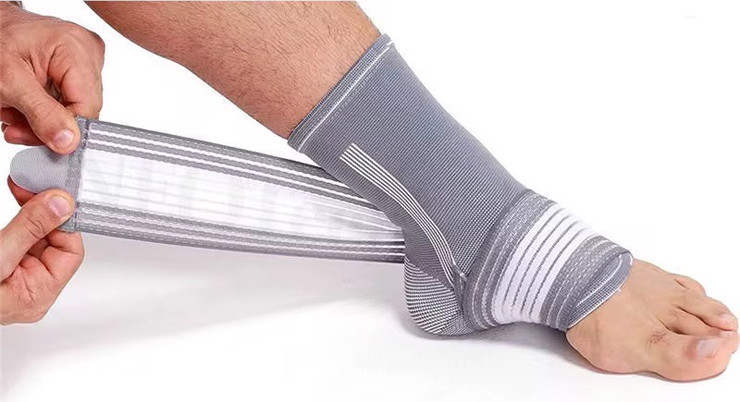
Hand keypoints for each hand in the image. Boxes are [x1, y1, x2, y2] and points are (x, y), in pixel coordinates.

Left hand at [0, 2, 103, 153]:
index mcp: (75, 48)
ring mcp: (87, 58)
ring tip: (15, 108)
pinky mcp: (81, 67)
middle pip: (82, 108)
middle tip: (15, 122)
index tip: (35, 137)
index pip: (88, 107)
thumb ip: (41, 114)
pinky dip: (46, 107)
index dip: (63, 129)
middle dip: (46, 122)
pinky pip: (71, 99)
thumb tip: (69, 141)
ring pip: (75, 108)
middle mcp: (87, 50)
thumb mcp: (9, 82)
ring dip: (42, 117)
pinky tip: (27, 101)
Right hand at [1, 184, 82, 323]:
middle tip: (30, 186)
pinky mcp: (1, 269)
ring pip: (36, 238)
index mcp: (37, 294)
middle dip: (44, 212)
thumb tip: (60, 205)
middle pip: (55, 243)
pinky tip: (15, 202)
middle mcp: (31, 291)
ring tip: (21, 189)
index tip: (51, 194)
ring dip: (30, 213)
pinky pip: (19, 241)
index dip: (63, 221)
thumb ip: (29, 229)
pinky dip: (17, 222)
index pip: (70, 251)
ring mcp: (15, 280)